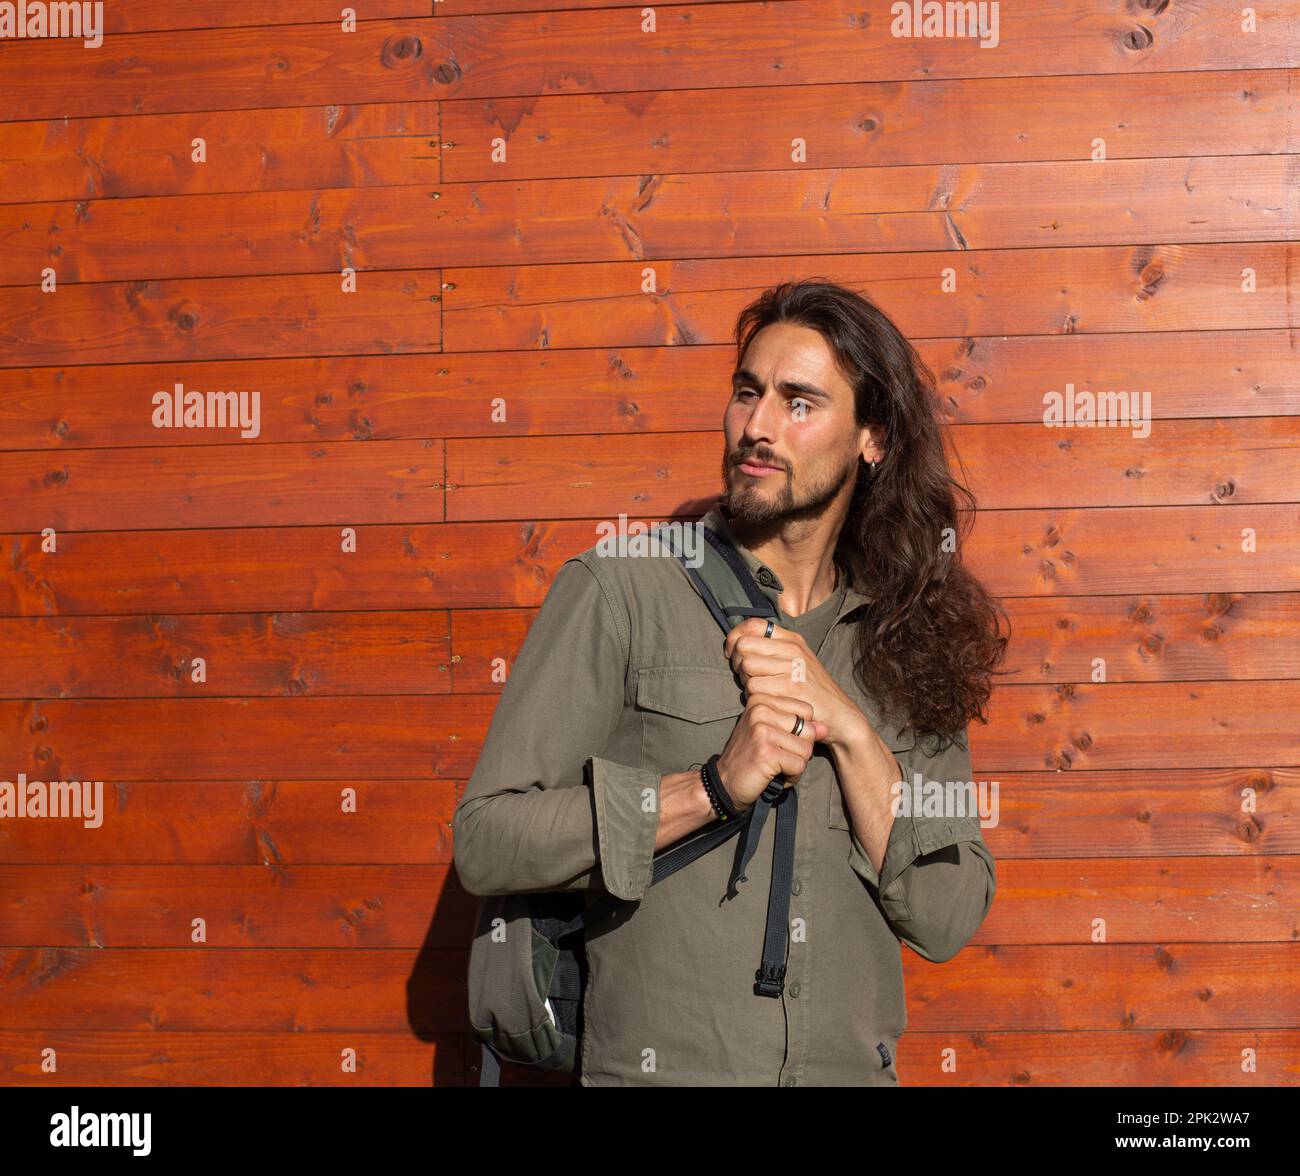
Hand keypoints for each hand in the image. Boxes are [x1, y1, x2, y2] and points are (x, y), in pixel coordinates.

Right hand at [715, 691, 828, 809]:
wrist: (725, 782)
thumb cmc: (751, 756)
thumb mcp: (774, 734)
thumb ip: (799, 727)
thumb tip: (825, 728)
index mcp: (762, 699)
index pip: (806, 710)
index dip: (801, 732)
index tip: (779, 741)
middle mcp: (761, 709)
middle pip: (809, 730)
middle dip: (800, 750)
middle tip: (778, 757)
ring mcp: (763, 730)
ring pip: (806, 749)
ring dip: (796, 765)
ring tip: (775, 766)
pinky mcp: (767, 751)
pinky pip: (799, 765)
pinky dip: (791, 776)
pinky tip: (774, 775)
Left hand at [722, 617, 861, 749]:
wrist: (839, 714)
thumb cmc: (811, 690)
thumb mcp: (796, 660)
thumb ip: (772, 649)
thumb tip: (738, 642)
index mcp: (792, 639)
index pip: (752, 624)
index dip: (735, 638)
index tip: (733, 654)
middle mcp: (793, 648)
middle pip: (744, 645)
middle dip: (738, 663)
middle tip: (747, 677)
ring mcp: (793, 666)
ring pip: (746, 666)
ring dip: (745, 681)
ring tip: (759, 690)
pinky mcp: (791, 686)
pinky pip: (754, 687)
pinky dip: (753, 697)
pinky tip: (766, 701)